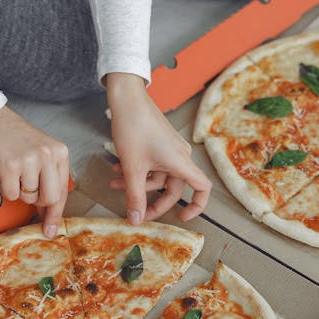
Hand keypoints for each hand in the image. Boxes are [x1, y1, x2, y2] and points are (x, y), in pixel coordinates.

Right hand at [0, 107, 69, 237]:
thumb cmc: (15, 138)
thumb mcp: (42, 152)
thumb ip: (49, 179)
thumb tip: (48, 212)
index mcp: (60, 152)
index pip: (63, 191)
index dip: (56, 213)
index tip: (51, 229)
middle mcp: (47, 155)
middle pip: (49, 199)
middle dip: (38, 203)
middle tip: (27, 191)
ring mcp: (29, 160)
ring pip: (29, 198)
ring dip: (20, 192)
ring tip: (15, 172)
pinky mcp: (9, 167)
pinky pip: (11, 195)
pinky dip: (6, 189)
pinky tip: (5, 172)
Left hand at [105, 73, 210, 223]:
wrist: (127, 98)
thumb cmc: (134, 126)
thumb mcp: (132, 168)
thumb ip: (135, 196)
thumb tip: (136, 220)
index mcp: (181, 162)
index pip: (202, 188)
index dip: (197, 206)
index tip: (183, 218)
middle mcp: (180, 156)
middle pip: (173, 188)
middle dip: (152, 201)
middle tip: (135, 212)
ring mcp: (170, 149)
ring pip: (158, 176)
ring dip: (137, 183)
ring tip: (115, 183)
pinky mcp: (159, 143)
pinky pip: (152, 165)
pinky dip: (137, 170)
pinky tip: (117, 169)